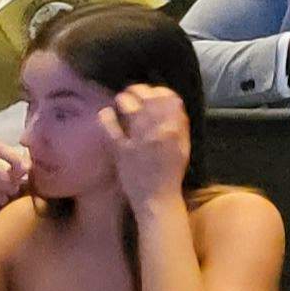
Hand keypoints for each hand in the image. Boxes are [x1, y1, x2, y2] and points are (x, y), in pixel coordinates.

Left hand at [100, 84, 194, 203]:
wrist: (156, 199)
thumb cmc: (171, 173)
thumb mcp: (183, 146)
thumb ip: (179, 125)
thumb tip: (172, 102)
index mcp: (175, 130)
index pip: (169, 98)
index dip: (159, 91)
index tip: (153, 92)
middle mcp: (157, 130)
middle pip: (147, 98)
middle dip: (138, 90)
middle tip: (133, 92)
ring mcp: (137, 139)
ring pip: (129, 107)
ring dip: (123, 99)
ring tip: (121, 101)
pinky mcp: (120, 149)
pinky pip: (110, 127)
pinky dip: (106, 117)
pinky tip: (106, 113)